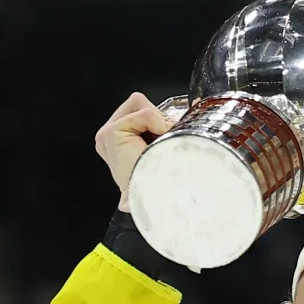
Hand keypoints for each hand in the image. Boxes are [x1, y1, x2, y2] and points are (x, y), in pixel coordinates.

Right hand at [95, 92, 174, 212]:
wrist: (158, 200)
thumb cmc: (164, 182)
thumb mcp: (166, 147)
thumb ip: (170, 126)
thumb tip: (196, 103)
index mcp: (118, 142)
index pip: (141, 111)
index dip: (160, 119)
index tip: (175, 131)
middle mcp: (108, 137)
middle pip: (140, 103)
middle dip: (159, 120)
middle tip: (165, 144)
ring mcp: (106, 134)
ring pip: (141, 104)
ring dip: (159, 123)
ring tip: (160, 146)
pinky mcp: (111, 133)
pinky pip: (144, 113)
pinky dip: (157, 124)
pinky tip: (157, 145)